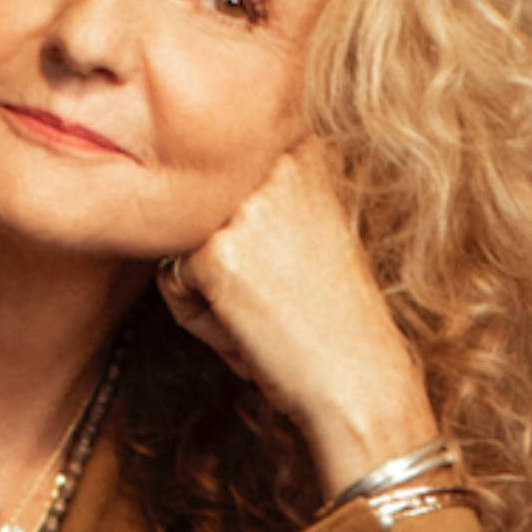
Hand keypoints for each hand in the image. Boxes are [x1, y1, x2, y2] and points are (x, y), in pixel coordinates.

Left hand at [158, 139, 441, 494]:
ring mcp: (244, 208)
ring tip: (259, 317)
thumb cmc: (337, 318)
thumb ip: (263, 198)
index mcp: (305, 152)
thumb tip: (186, 188)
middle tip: (269, 299)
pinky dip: (196, 318)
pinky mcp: (215, 253)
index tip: (278, 268)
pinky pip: (170, 280)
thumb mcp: (311, 228)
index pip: (223, 174)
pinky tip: (246, 334)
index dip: (240, 231)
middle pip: (199, 207)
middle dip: (219, 258)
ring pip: (180, 241)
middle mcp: (276, 166)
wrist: (361, 379)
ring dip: (206, 289)